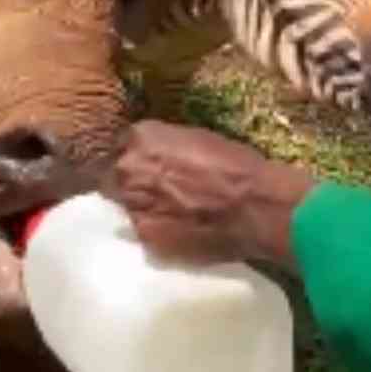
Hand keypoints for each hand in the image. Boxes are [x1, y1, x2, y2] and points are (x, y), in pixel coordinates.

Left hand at [98, 121, 315, 271]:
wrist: (256, 208)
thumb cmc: (238, 166)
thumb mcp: (200, 140)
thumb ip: (168, 147)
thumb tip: (158, 158)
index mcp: (142, 137)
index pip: (123, 146)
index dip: (139, 158)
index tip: (152, 166)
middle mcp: (129, 168)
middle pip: (115, 176)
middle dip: (132, 182)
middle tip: (159, 191)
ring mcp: (133, 203)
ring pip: (125, 205)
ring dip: (141, 207)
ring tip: (170, 213)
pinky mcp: (144, 235)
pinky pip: (140, 230)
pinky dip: (155, 229)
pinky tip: (177, 230)